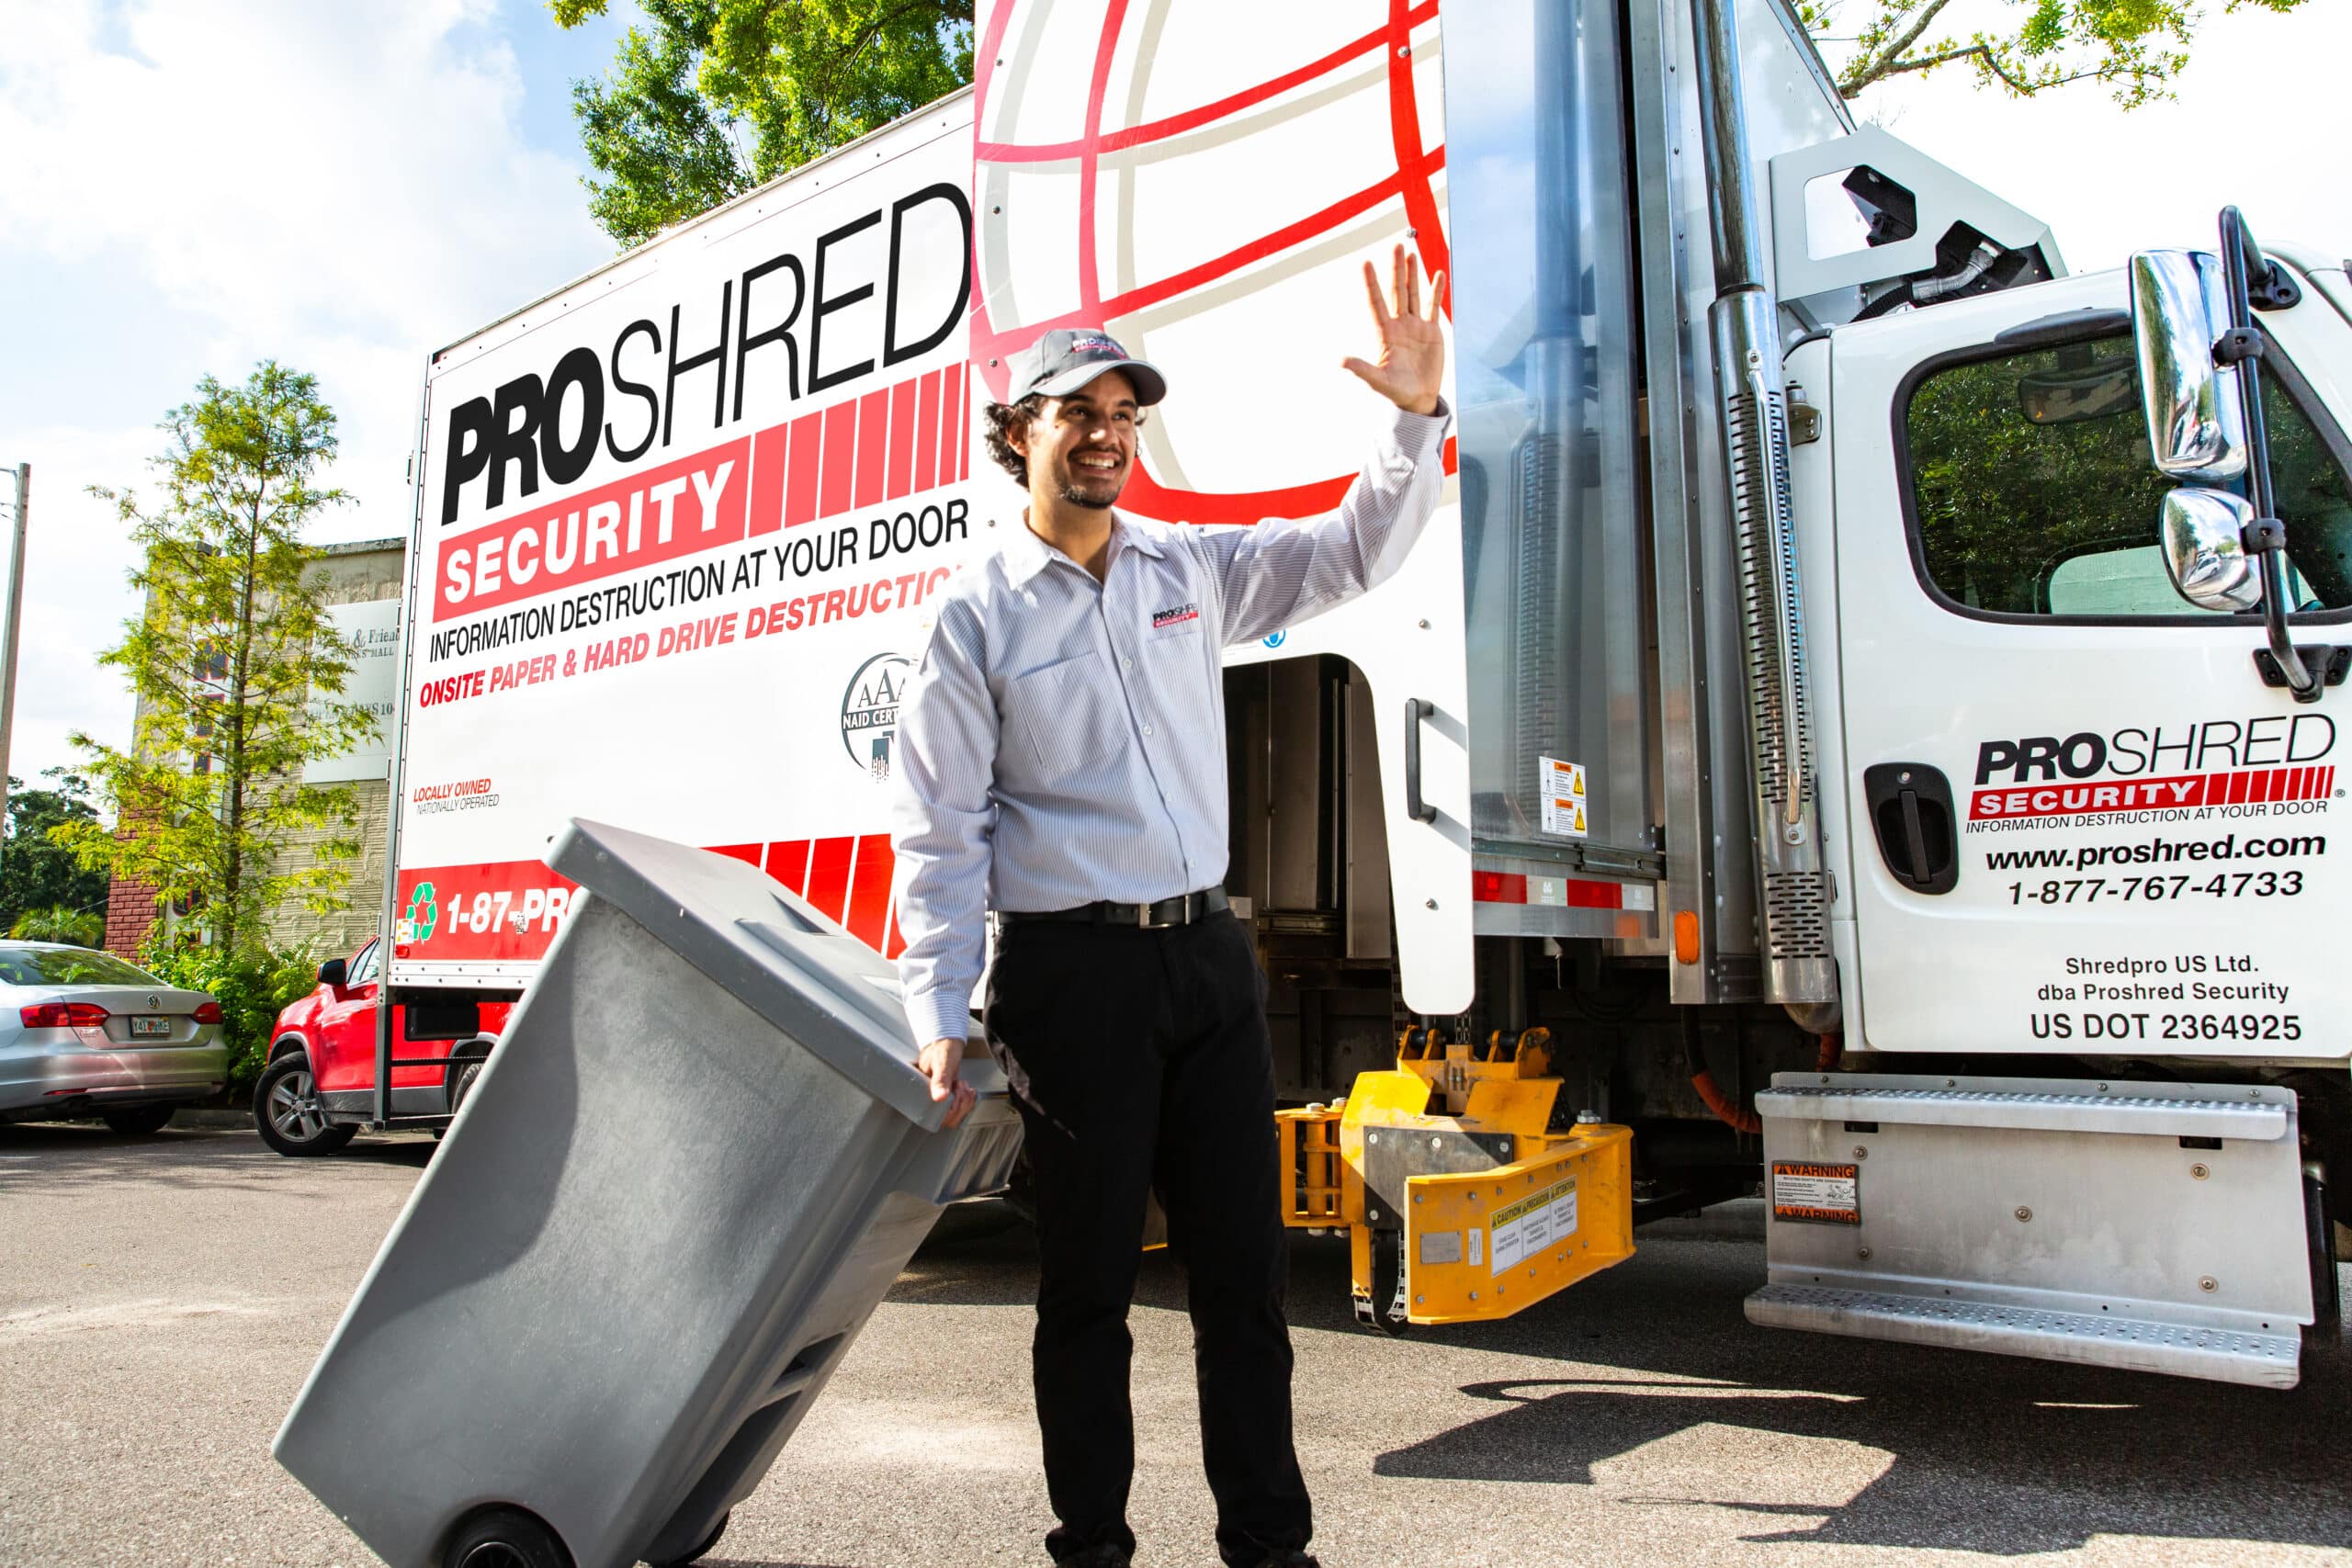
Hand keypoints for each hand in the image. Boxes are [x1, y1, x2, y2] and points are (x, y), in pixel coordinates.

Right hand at [918, 1036, 976, 1128]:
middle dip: (960, 1103)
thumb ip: (940, 1079)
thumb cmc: (942, 1048)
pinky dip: (968, 1099)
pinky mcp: (949, 1096)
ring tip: (960, 1084)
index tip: (955, 1094)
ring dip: (965, 1100)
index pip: (934, 1117)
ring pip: (956, 1115)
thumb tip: (939, 1097)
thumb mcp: (942, 1063)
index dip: (949, 1110)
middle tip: (958, 1086)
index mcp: (921, 1092)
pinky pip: (961, 1108)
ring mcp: (940, 1098)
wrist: (947, 1040)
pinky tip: (968, 1090)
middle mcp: (929, 1097)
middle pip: (947, 1119)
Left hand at [1341, 242, 1445, 415]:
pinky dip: (1436, 290)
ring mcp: (1415, 325)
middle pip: (1396, 291)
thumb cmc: (1396, 390)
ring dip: (1412, 274)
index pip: (1376, 302)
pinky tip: (1437, 274)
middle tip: (1395, 246)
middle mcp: (1399, 324)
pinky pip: (1433, 306)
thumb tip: (1341, 361)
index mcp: (1385, 333)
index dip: (1371, 283)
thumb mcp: (1378, 380)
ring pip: (1413, 293)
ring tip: (1410, 253)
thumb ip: (1362, 369)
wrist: (1418, 398)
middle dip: (1395, 269)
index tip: (1365, 263)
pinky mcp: (1432, 330)